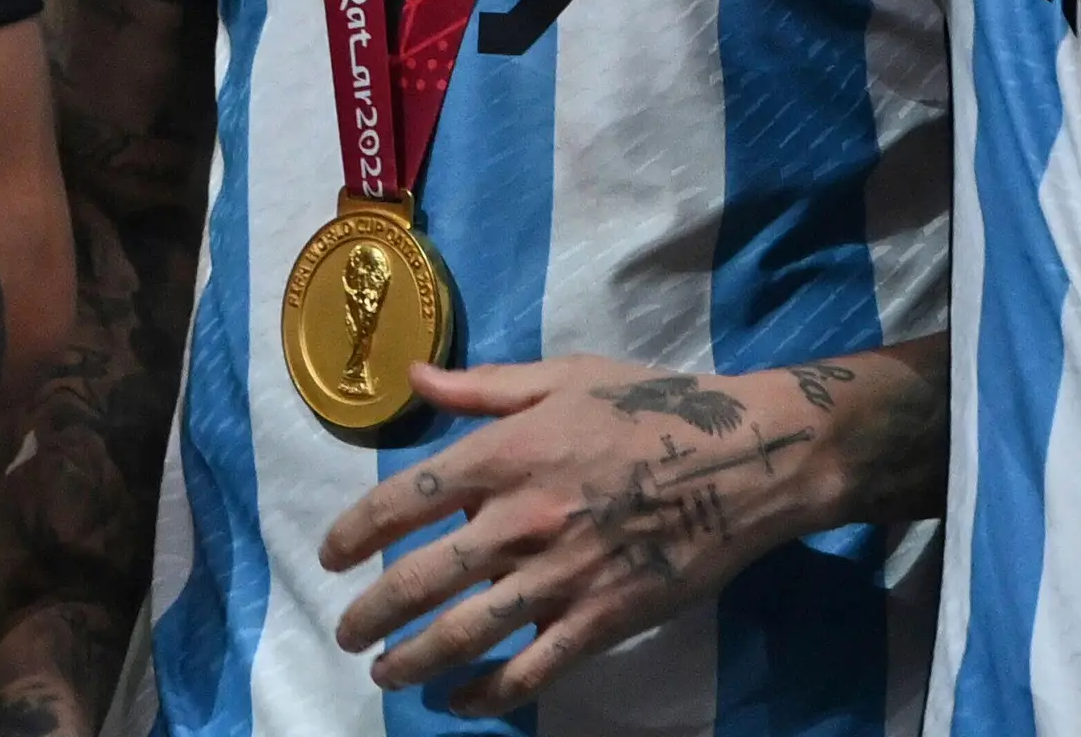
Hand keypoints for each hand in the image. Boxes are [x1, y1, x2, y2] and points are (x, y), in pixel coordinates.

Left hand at [318, 356, 838, 713]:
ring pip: (467, 634)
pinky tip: (459, 703)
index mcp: (502, 456)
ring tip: (386, 672)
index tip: (332, 555)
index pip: (402, 500)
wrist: (748, 458)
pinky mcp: (605, 619)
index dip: (355, 531)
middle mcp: (520, 521)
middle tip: (345, 632)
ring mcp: (562, 577)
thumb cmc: (649, 406)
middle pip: (421, 579)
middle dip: (371, 613)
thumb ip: (479, 388)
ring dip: (415, 660)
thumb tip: (411, 378)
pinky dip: (490, 694)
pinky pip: (535, 670)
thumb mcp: (559, 377)